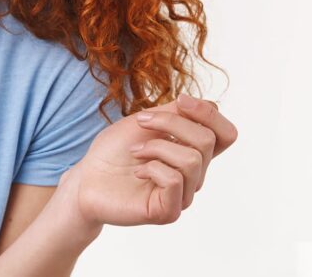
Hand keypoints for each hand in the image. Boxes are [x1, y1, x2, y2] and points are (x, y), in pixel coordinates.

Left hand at [58, 95, 237, 228]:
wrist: (86, 178)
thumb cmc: (114, 150)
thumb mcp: (146, 121)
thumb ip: (177, 113)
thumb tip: (210, 104)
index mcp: (192, 153)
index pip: (226, 135)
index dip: (209, 113)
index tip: (180, 101)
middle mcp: (194, 176)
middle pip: (207, 140)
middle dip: (171, 122)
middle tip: (141, 121)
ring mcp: (183, 195)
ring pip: (192, 160)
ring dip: (156, 146)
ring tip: (135, 152)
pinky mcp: (168, 211)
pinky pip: (174, 180)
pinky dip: (151, 167)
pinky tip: (137, 172)